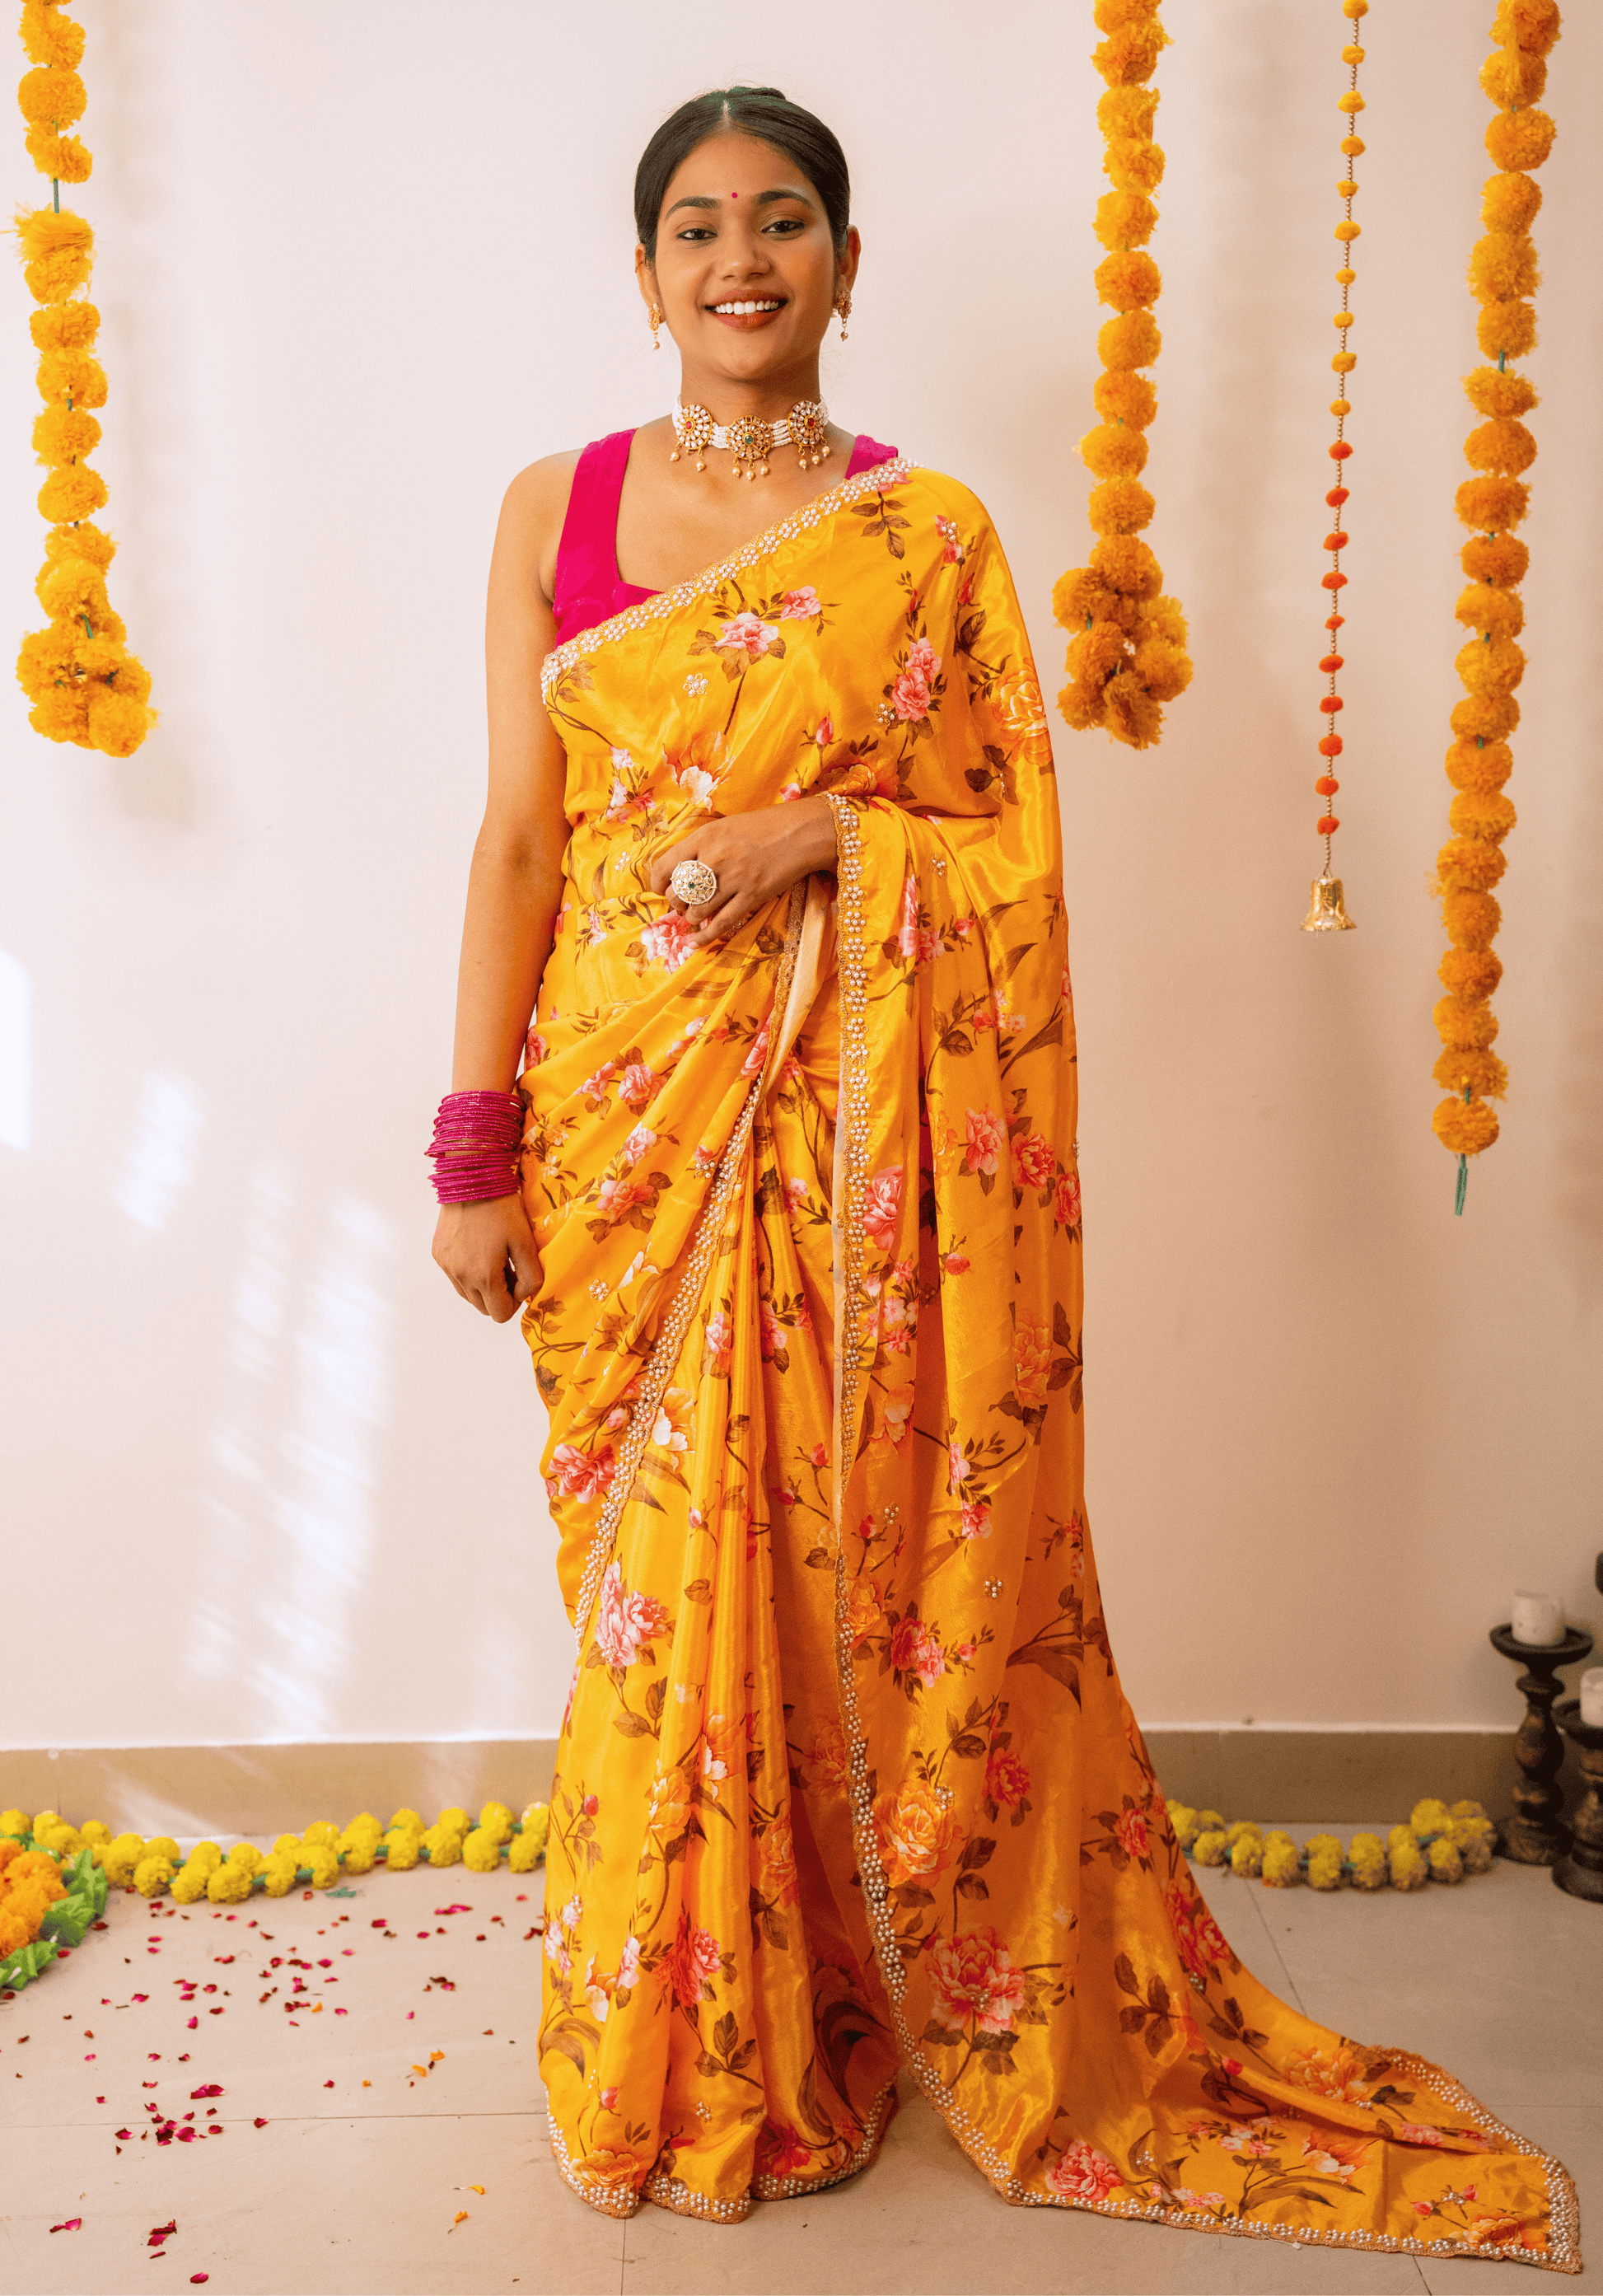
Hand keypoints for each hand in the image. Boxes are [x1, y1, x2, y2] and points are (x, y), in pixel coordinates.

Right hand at [432, 1195, 540, 1322]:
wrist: (471, 1178)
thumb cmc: (502, 1208)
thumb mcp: (525, 1242)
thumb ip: (531, 1277)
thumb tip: (524, 1295)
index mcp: (484, 1276)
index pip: (500, 1315)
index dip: (514, 1302)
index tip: (519, 1279)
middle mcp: (460, 1276)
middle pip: (482, 1308)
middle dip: (498, 1295)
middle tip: (508, 1267)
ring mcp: (446, 1265)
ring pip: (468, 1294)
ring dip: (482, 1285)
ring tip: (493, 1257)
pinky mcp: (438, 1253)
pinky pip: (455, 1276)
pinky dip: (468, 1271)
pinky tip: (477, 1248)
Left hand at [650, 795, 837, 943]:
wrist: (801, 832)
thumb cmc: (762, 827)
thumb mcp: (724, 827)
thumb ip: (701, 846)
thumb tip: (678, 872)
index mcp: (704, 836)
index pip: (664, 866)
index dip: (657, 883)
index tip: (661, 889)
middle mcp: (715, 857)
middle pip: (678, 892)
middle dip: (676, 903)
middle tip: (684, 904)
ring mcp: (734, 879)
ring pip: (697, 911)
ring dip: (692, 918)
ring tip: (696, 916)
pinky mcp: (752, 896)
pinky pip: (721, 923)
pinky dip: (705, 936)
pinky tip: (696, 942)